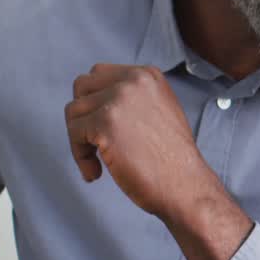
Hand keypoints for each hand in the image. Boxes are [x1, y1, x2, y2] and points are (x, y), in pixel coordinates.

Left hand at [65, 64, 219, 219]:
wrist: (185, 185)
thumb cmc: (172, 160)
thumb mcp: (159, 112)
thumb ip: (132, 99)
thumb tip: (96, 101)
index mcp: (148, 75)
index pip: (100, 74)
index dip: (96, 103)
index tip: (104, 129)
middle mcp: (134, 81)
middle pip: (82, 86)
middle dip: (83, 115)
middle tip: (95, 142)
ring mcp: (119, 99)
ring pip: (73, 111)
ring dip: (80, 139)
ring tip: (97, 163)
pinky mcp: (105, 123)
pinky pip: (73, 133)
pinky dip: (80, 156)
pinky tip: (95, 172)